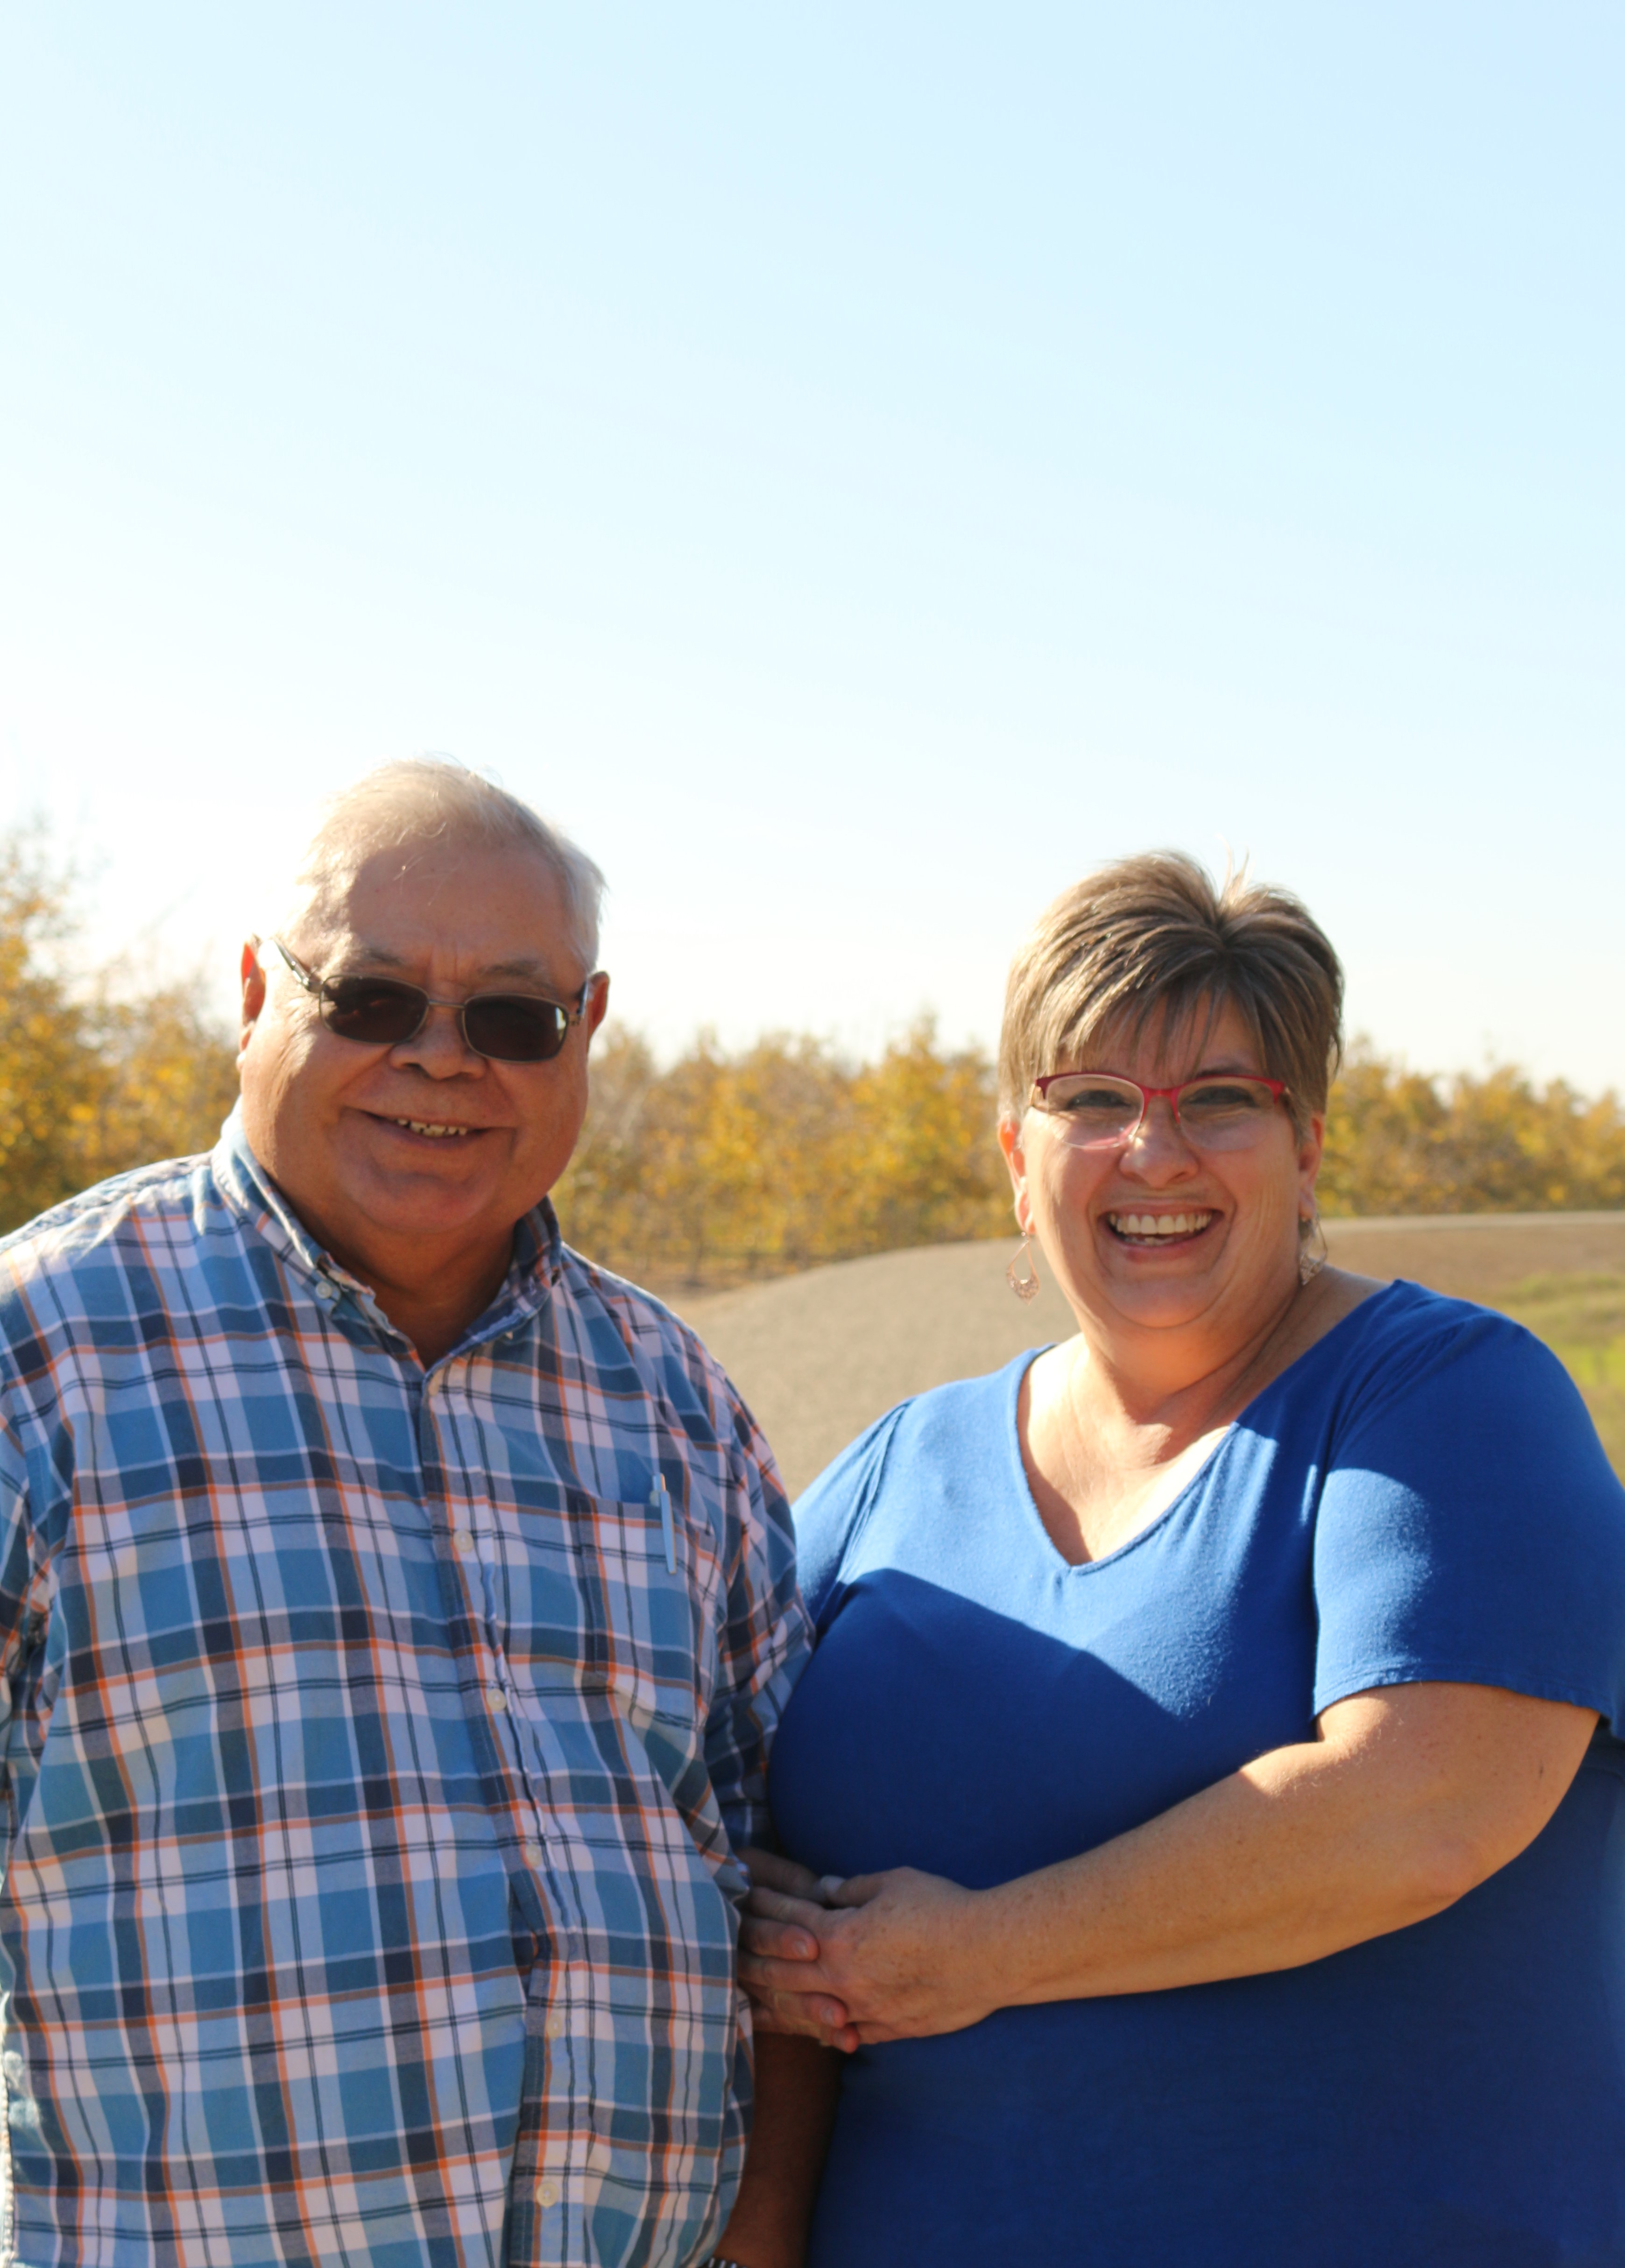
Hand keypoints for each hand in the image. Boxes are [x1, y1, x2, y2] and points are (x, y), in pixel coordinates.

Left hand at [739, 1864, 997, 2048]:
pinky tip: (806, 2029)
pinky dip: (819, 2030)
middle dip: (749, 1958)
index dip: (763, 1905)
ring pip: (805, 2009)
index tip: (741, 1896)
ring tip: (748, 1998)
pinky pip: (842, 2033)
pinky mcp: (886, 2029)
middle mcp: (843, 1977)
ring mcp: (863, 2009)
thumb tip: (826, 1889)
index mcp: (840, 1936)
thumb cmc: (942, 1909)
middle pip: (782, 1971)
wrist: (989, 1954)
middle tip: (724, 1952)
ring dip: (773, 2002)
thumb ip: (853, 1888)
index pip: (788, 1920)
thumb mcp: (894, 1882)